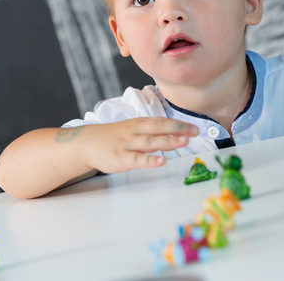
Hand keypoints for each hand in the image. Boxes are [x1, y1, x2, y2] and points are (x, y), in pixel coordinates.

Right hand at [78, 118, 197, 173]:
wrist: (87, 143)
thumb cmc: (113, 137)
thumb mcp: (132, 129)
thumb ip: (151, 133)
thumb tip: (172, 136)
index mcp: (139, 124)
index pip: (161, 122)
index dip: (178, 125)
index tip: (195, 128)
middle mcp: (135, 131)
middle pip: (158, 128)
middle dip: (177, 129)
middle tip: (194, 132)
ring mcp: (128, 144)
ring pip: (150, 142)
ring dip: (167, 141)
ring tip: (183, 142)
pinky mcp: (121, 158)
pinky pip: (137, 159)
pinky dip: (149, 160)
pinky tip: (161, 161)